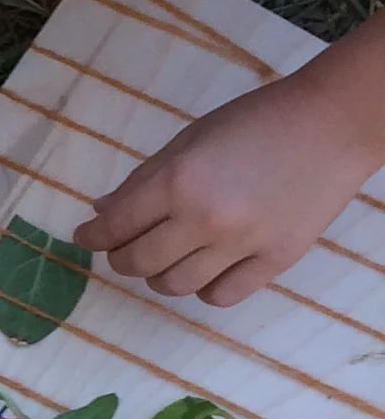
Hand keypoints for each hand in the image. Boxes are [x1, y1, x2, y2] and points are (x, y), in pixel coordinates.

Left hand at [74, 48, 384, 304]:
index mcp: (178, 182)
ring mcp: (242, 245)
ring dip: (159, 276)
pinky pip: (220, 296)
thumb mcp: (189, 139)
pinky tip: (205, 269)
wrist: (331, 124)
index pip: (115, 227)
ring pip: (175, 287)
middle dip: (121, 258)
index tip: (86, 237)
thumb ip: (143, 180)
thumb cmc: (255, 121)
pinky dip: (203, 288)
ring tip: (166, 257)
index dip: (92, 237)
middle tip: (123, 248)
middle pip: (139, 264)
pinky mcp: (275, 262)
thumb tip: (102, 212)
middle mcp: (205, 220)